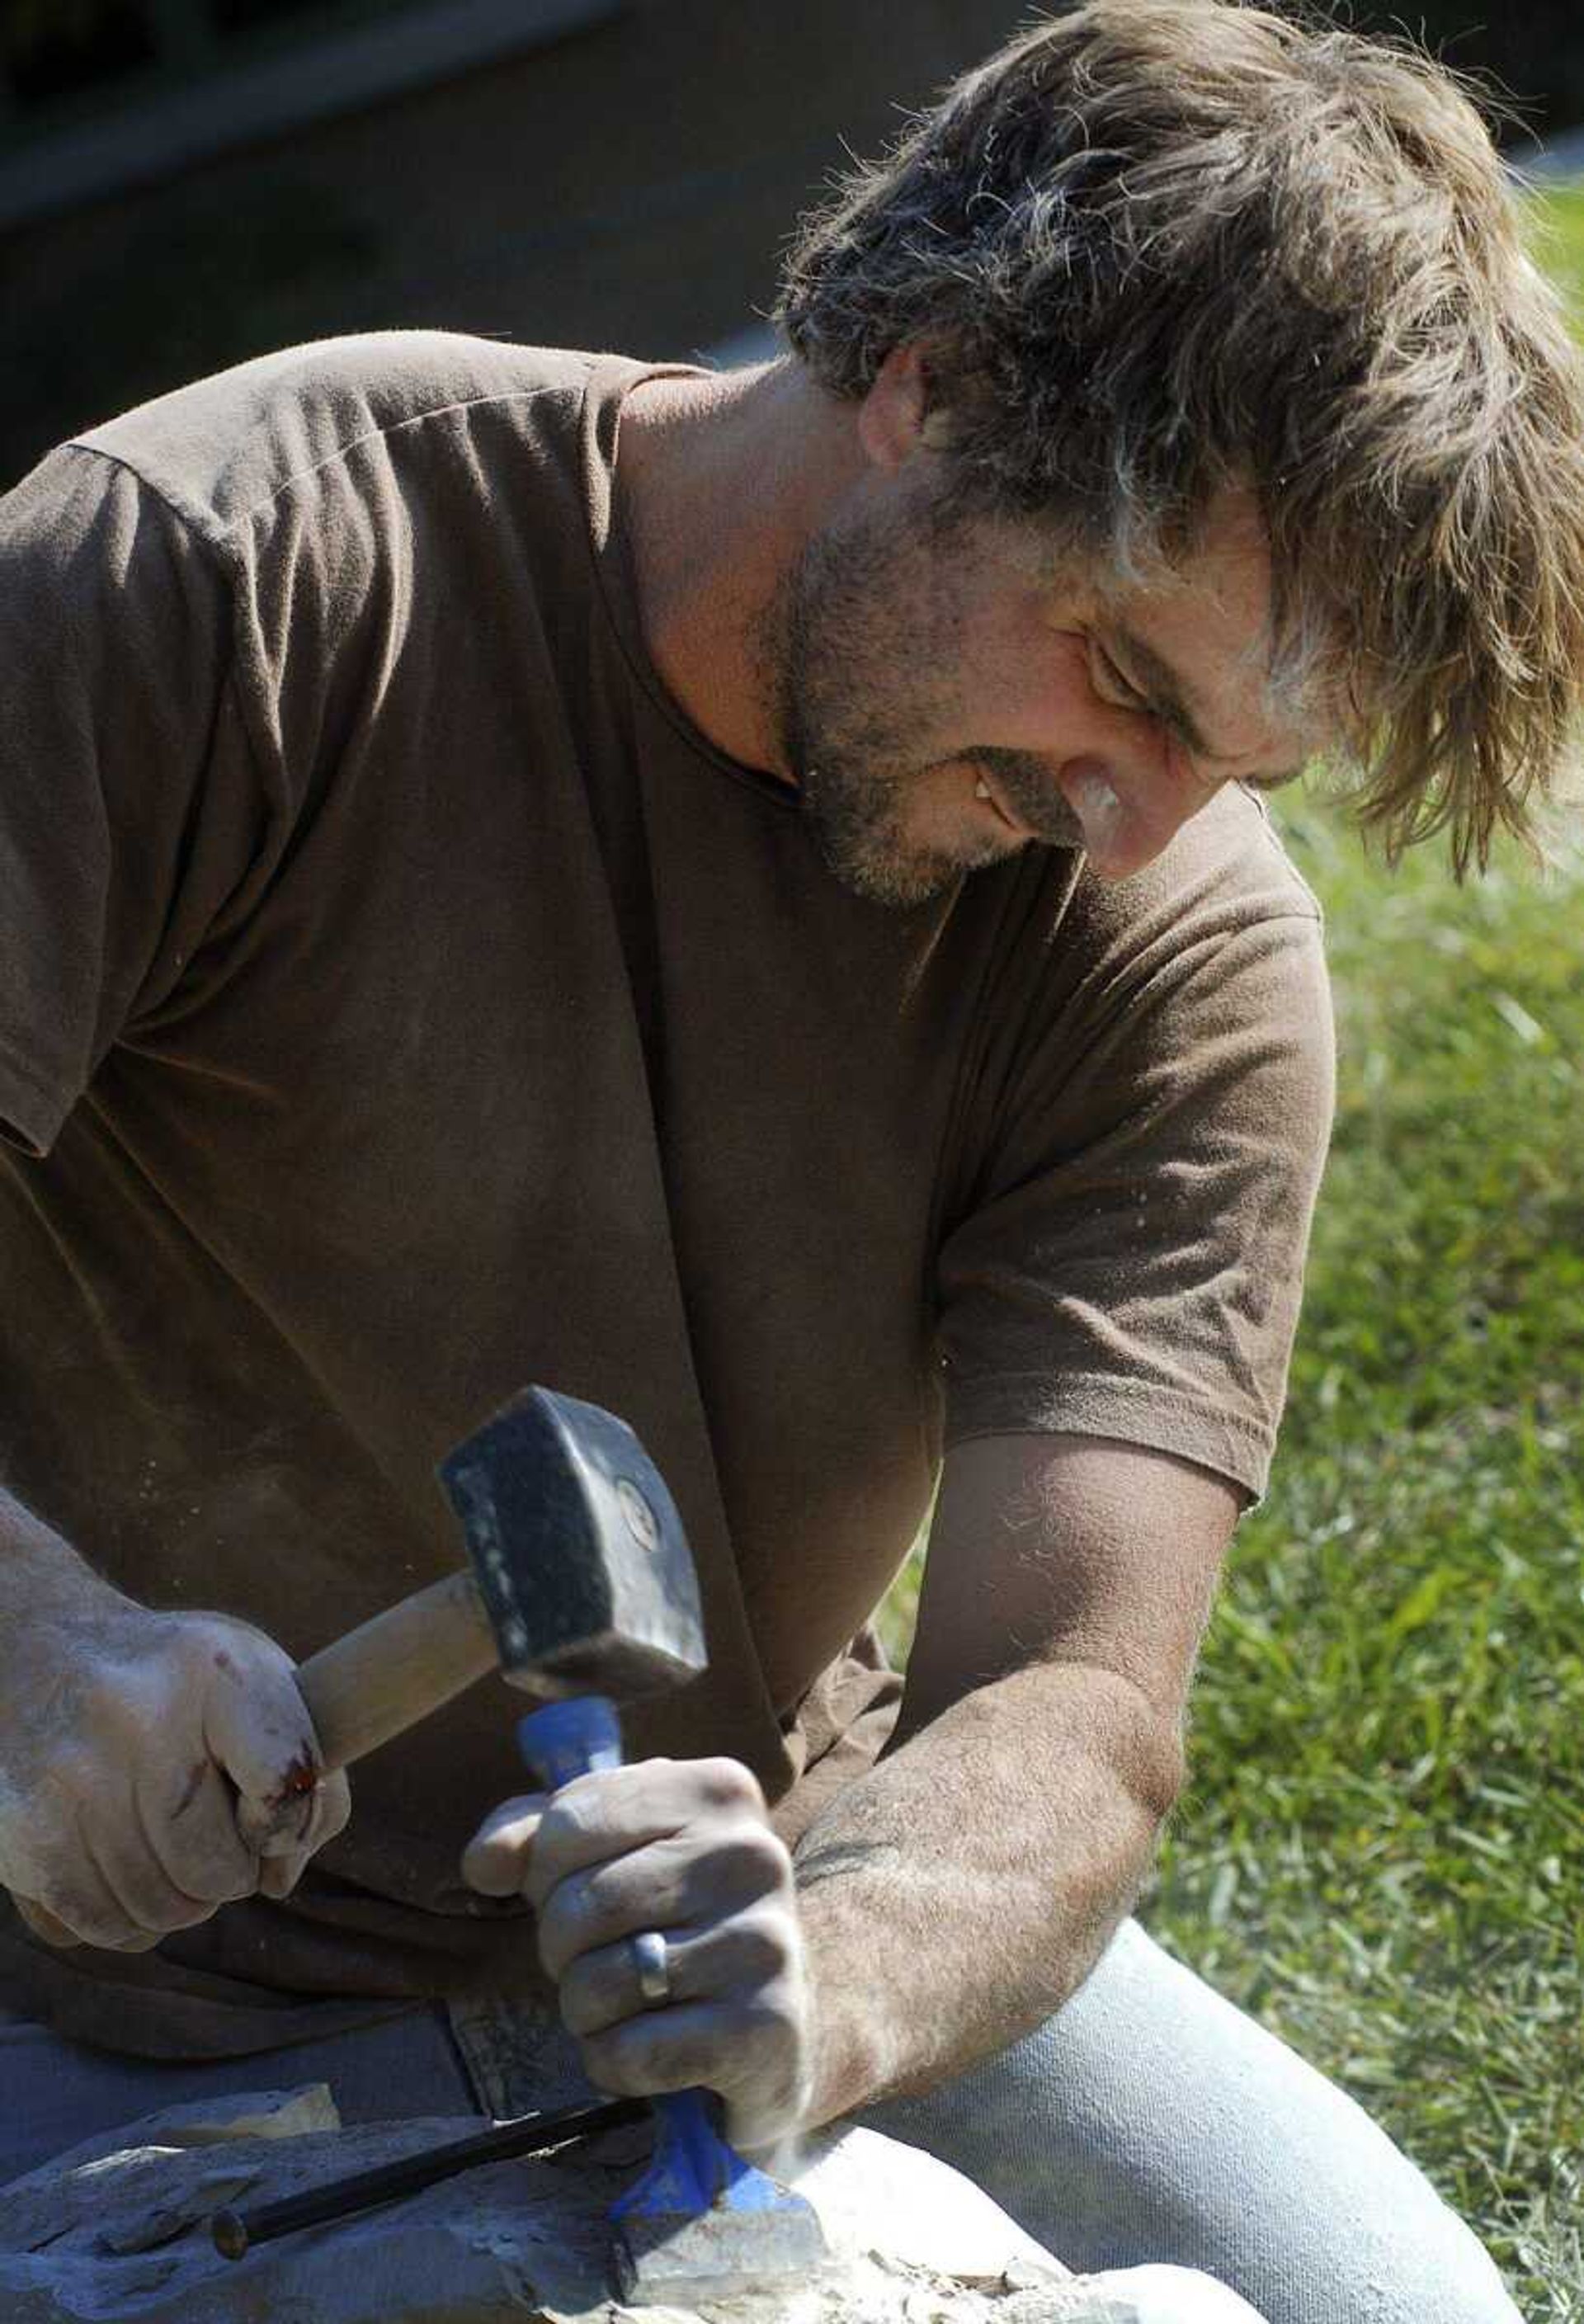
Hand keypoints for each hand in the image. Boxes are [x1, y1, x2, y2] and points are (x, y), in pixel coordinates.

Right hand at [0, 1601, 349, 1951]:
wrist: (44, 1655)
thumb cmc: (176, 1687)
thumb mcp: (253, 1686)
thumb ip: (304, 1775)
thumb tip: (279, 1876)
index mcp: (214, 1670)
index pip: (285, 1783)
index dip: (289, 1821)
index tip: (268, 1809)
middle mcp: (135, 1715)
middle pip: (215, 1870)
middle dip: (227, 1874)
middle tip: (211, 1839)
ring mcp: (71, 1775)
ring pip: (156, 1911)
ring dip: (175, 1902)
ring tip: (164, 1850)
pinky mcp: (21, 1829)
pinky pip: (97, 1926)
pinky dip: (121, 1919)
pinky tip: (120, 1870)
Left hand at [462, 1756, 811, 2151]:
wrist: (770, 2028)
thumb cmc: (672, 1923)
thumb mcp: (608, 1854)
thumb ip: (534, 1835)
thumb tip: (484, 1864)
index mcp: (717, 1790)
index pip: (570, 1819)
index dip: (546, 1872)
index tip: (579, 1892)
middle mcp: (753, 1853)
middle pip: (578, 1905)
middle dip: (560, 1949)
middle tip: (599, 1960)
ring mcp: (766, 1940)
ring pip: (598, 1982)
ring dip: (585, 2011)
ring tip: (627, 2004)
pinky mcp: (766, 2027)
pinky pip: (629, 2051)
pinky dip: (613, 2062)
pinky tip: (650, 2049)